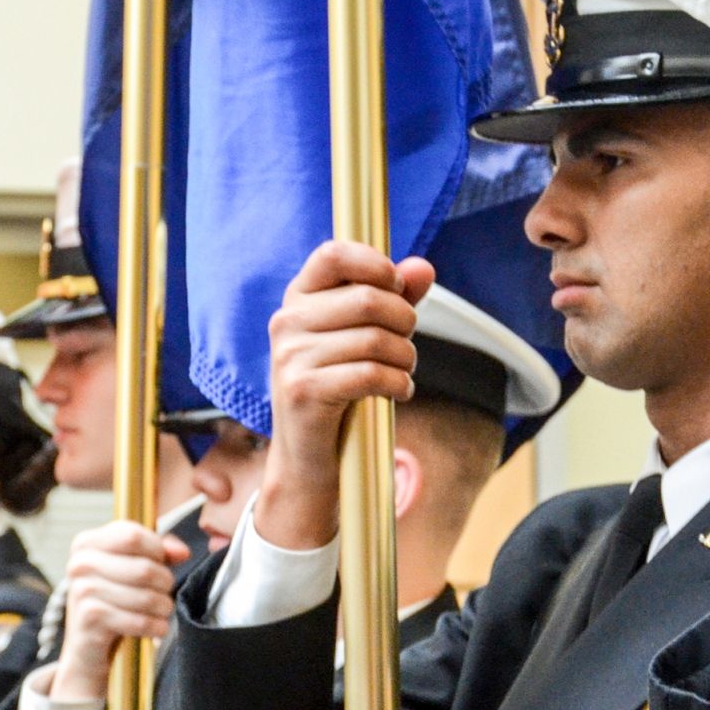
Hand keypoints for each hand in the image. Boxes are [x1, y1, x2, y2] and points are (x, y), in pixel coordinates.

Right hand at [48, 521, 189, 702]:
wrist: (88, 645)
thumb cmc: (115, 599)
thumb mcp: (134, 567)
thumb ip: (160, 552)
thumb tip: (182, 552)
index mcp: (87, 543)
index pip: (133, 535)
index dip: (157, 550)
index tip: (161, 563)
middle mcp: (80, 563)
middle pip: (144, 568)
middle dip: (165, 583)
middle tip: (164, 593)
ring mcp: (82, 591)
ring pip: (145, 596)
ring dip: (163, 607)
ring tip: (162, 611)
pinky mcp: (90, 619)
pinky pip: (138, 621)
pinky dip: (155, 626)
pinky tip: (157, 628)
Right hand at [257, 242, 434, 548]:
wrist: (308, 456)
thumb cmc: (340, 387)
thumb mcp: (364, 336)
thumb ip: (393, 298)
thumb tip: (423, 268)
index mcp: (297, 299)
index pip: (334, 254)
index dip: (375, 264)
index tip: (396, 288)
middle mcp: (286, 323)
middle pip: (368, 298)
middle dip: (404, 321)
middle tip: (407, 343)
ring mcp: (290, 357)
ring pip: (375, 339)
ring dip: (405, 358)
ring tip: (404, 372)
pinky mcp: (303, 392)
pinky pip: (370, 374)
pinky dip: (397, 383)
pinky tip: (399, 392)